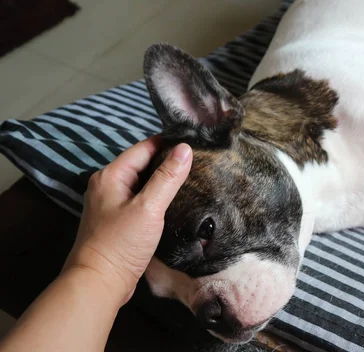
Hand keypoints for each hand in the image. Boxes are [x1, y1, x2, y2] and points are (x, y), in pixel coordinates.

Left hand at [63, 136, 191, 304]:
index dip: (169, 143)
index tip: (196, 144)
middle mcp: (108, 185)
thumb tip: (185, 148)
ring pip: (144, 182)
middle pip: (143, 163)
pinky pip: (142, 199)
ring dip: (165, 180)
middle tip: (201, 161)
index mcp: (111, 175)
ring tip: (195, 178)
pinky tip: (177, 201)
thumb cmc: (121, 243)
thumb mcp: (149, 208)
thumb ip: (167, 177)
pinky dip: (158, 197)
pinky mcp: (119, 220)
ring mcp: (112, 203)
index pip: (144, 147)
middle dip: (169, 161)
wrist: (98, 284)